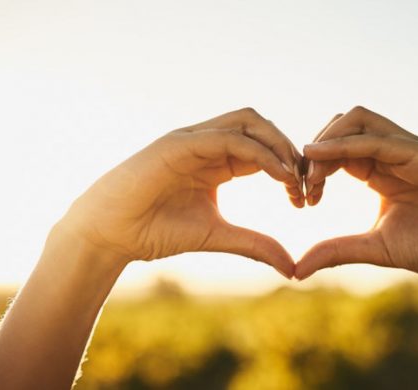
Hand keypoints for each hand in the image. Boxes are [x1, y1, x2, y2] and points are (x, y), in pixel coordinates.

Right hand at [58, 108, 302, 277]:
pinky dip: (258, 152)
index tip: (305, 198)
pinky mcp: (178, 143)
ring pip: (247, 122)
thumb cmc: (156, 232)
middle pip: (261, 127)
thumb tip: (292, 267)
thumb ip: (254, 244)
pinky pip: (227, 137)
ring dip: (278, 144)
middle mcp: (207, 144)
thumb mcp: (217, 236)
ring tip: (294, 177)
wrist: (111, 234)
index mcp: (217, 162)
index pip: (263, 149)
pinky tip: (278, 176)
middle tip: (307, 184)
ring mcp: (192, 139)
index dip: (290, 167)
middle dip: (289, 150)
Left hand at [296, 106, 417, 281]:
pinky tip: (322, 158)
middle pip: (342, 125)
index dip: (312, 166)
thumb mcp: (375, 248)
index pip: (336, 150)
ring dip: (327, 139)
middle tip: (303, 184)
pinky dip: (347, 144)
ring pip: (359, 119)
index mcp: (380, 170)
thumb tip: (296, 269)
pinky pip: (381, 140)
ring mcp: (411, 150)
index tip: (302, 197)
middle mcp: (393, 154)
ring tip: (311, 173)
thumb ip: (337, 251)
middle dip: (314, 149)